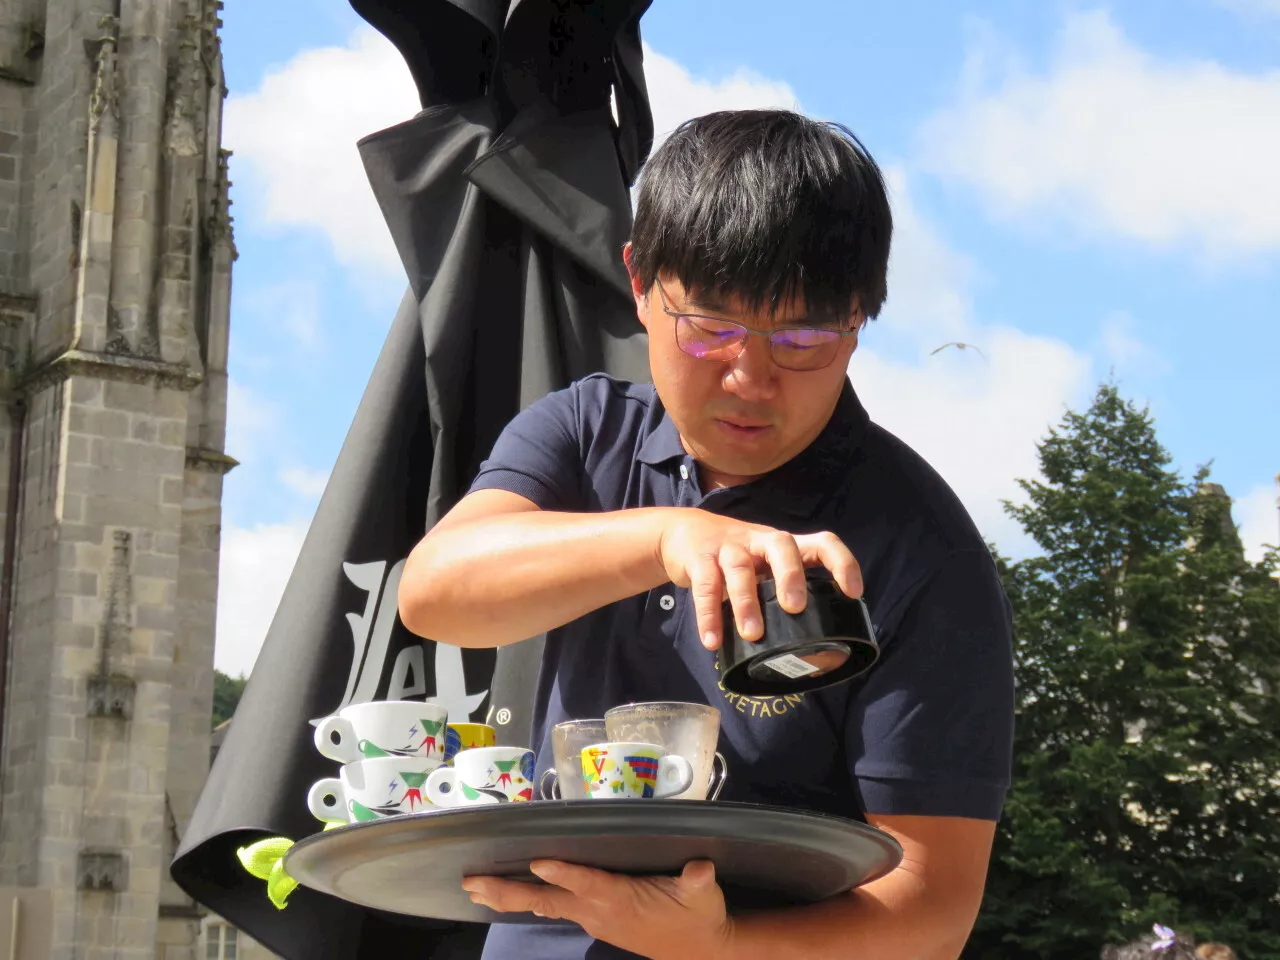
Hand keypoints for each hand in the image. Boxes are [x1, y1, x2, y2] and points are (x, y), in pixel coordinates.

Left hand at [463, 860, 731, 959]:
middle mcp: (599, 911)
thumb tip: (699, 868)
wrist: (700, 950)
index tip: (539, 863)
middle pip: (546, 900)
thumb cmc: (700, 915)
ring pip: (543, 906)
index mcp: (622, 899)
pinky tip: (508, 896)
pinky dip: (527, 901)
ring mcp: (592, 918)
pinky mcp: (593, 920)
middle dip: (508, 890)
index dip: (566, 875)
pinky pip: (553, 908)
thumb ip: (698, 880)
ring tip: (474, 888)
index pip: (589, 883)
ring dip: (508, 897)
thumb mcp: (704, 895)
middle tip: (472, 882)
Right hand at [656, 509, 861, 649]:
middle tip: (794, 608)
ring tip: (752, 635)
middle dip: (790, 576)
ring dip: (746, 602)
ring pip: (739, 569)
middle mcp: (759, 541)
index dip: (841, 562)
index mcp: (782, 545)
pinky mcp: (699, 559)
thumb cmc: (733, 556)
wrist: (680, 533)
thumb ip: (779, 588)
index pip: (821, 542)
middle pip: (782, 546)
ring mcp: (728, 548)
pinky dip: (708, 615)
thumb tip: (810, 637)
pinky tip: (713, 641)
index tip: (853, 592)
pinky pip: (704, 586)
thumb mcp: (762, 563)